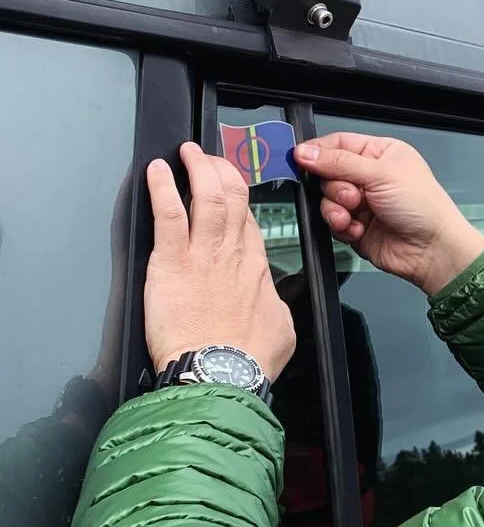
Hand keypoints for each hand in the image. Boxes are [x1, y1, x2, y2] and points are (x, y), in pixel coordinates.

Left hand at [144, 143, 296, 380]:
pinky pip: (169, 215)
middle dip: (221, 171)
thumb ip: (275, 306)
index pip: (248, 220)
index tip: (231, 185)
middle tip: (209, 158)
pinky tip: (158, 172)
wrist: (221, 374)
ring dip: (197, 168)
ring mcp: (203, 255)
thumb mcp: (281, 330)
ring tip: (188, 152)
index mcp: (256, 269)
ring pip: (206, 196)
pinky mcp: (171, 263)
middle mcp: (233, 254)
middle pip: (232, 197)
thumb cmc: (247, 360)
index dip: (239, 197)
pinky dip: (163, 188)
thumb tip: (272, 303)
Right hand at [294, 133, 483, 296]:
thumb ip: (338, 162)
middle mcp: (370, 176)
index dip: (317, 152)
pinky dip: (341, 226)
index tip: (300, 159)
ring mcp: (362, 202)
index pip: (338, 144)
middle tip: (352, 196)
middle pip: (327, 173)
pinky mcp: (356, 225)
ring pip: (326, 199)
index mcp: (380, 153)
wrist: (432, 249)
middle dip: (335, 187)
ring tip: (354, 214)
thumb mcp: (380, 174)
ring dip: (336, 209)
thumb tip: (306, 152)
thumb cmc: (423, 207)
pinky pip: (332, 222)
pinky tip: (357, 229)